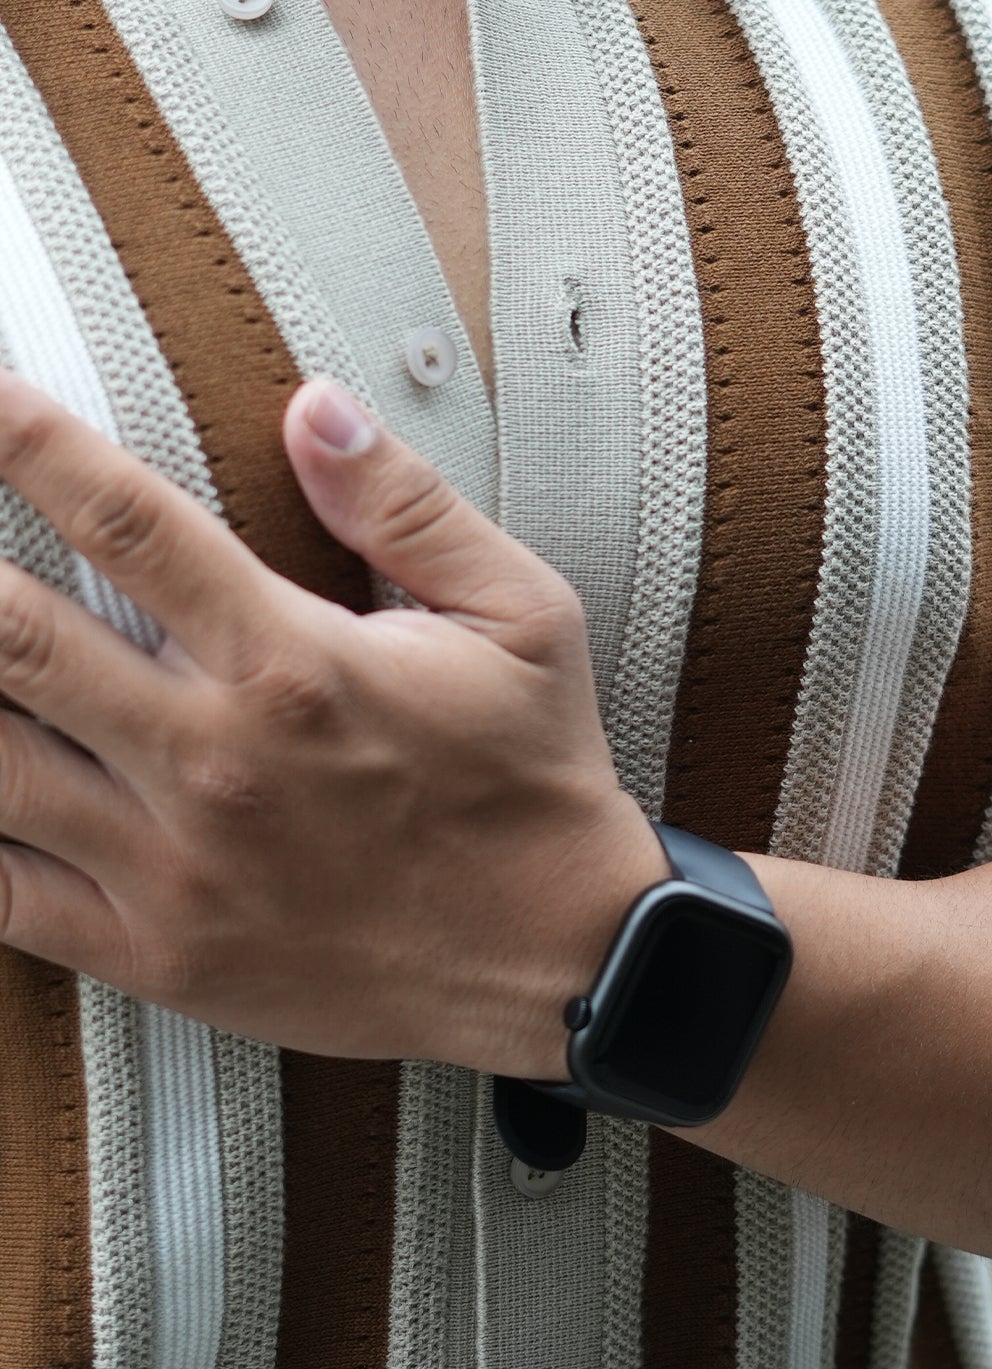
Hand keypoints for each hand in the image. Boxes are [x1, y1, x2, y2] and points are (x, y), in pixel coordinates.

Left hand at [0, 367, 663, 1073]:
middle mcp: (214, 761)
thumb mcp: (519, 616)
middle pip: (15, 637)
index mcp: (295, 664)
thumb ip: (406, 506)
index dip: (33, 446)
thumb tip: (312, 408)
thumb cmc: (533, 778)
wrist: (558, 960)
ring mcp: (174, 866)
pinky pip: (6, 896)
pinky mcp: (160, 953)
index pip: (130, 523)